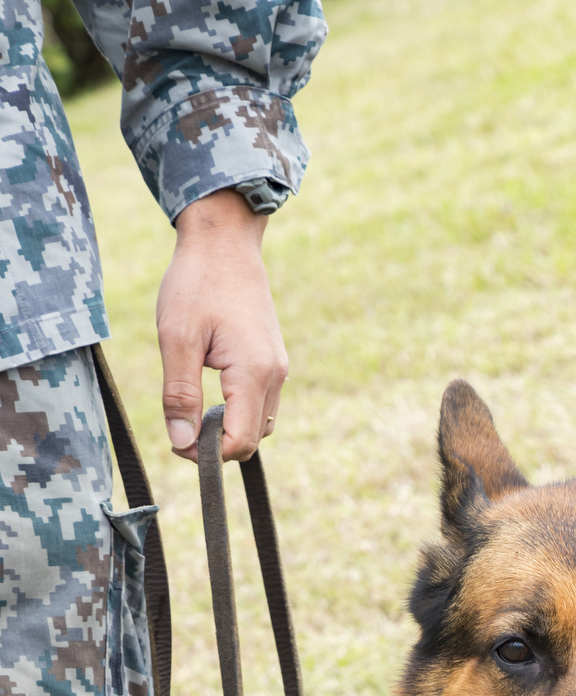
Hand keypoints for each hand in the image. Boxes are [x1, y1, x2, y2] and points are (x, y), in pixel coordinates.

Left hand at [156, 189, 287, 462]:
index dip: (207, 454)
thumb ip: (180, 395)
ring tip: (195, 407)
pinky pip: (260, 404)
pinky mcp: (273, 361)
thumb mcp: (176, 339)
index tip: (176, 442)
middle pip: (252, 440)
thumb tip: (182, 443)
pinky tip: (211, 391)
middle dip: (218, 446)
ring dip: (228, 429)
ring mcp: (278, 369)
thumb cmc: (197, 283)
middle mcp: (274, 376)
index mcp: (253, 372)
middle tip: (181, 426)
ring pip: (259, 425)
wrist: (224, 241)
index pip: (239, 443)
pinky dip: (237, 411)